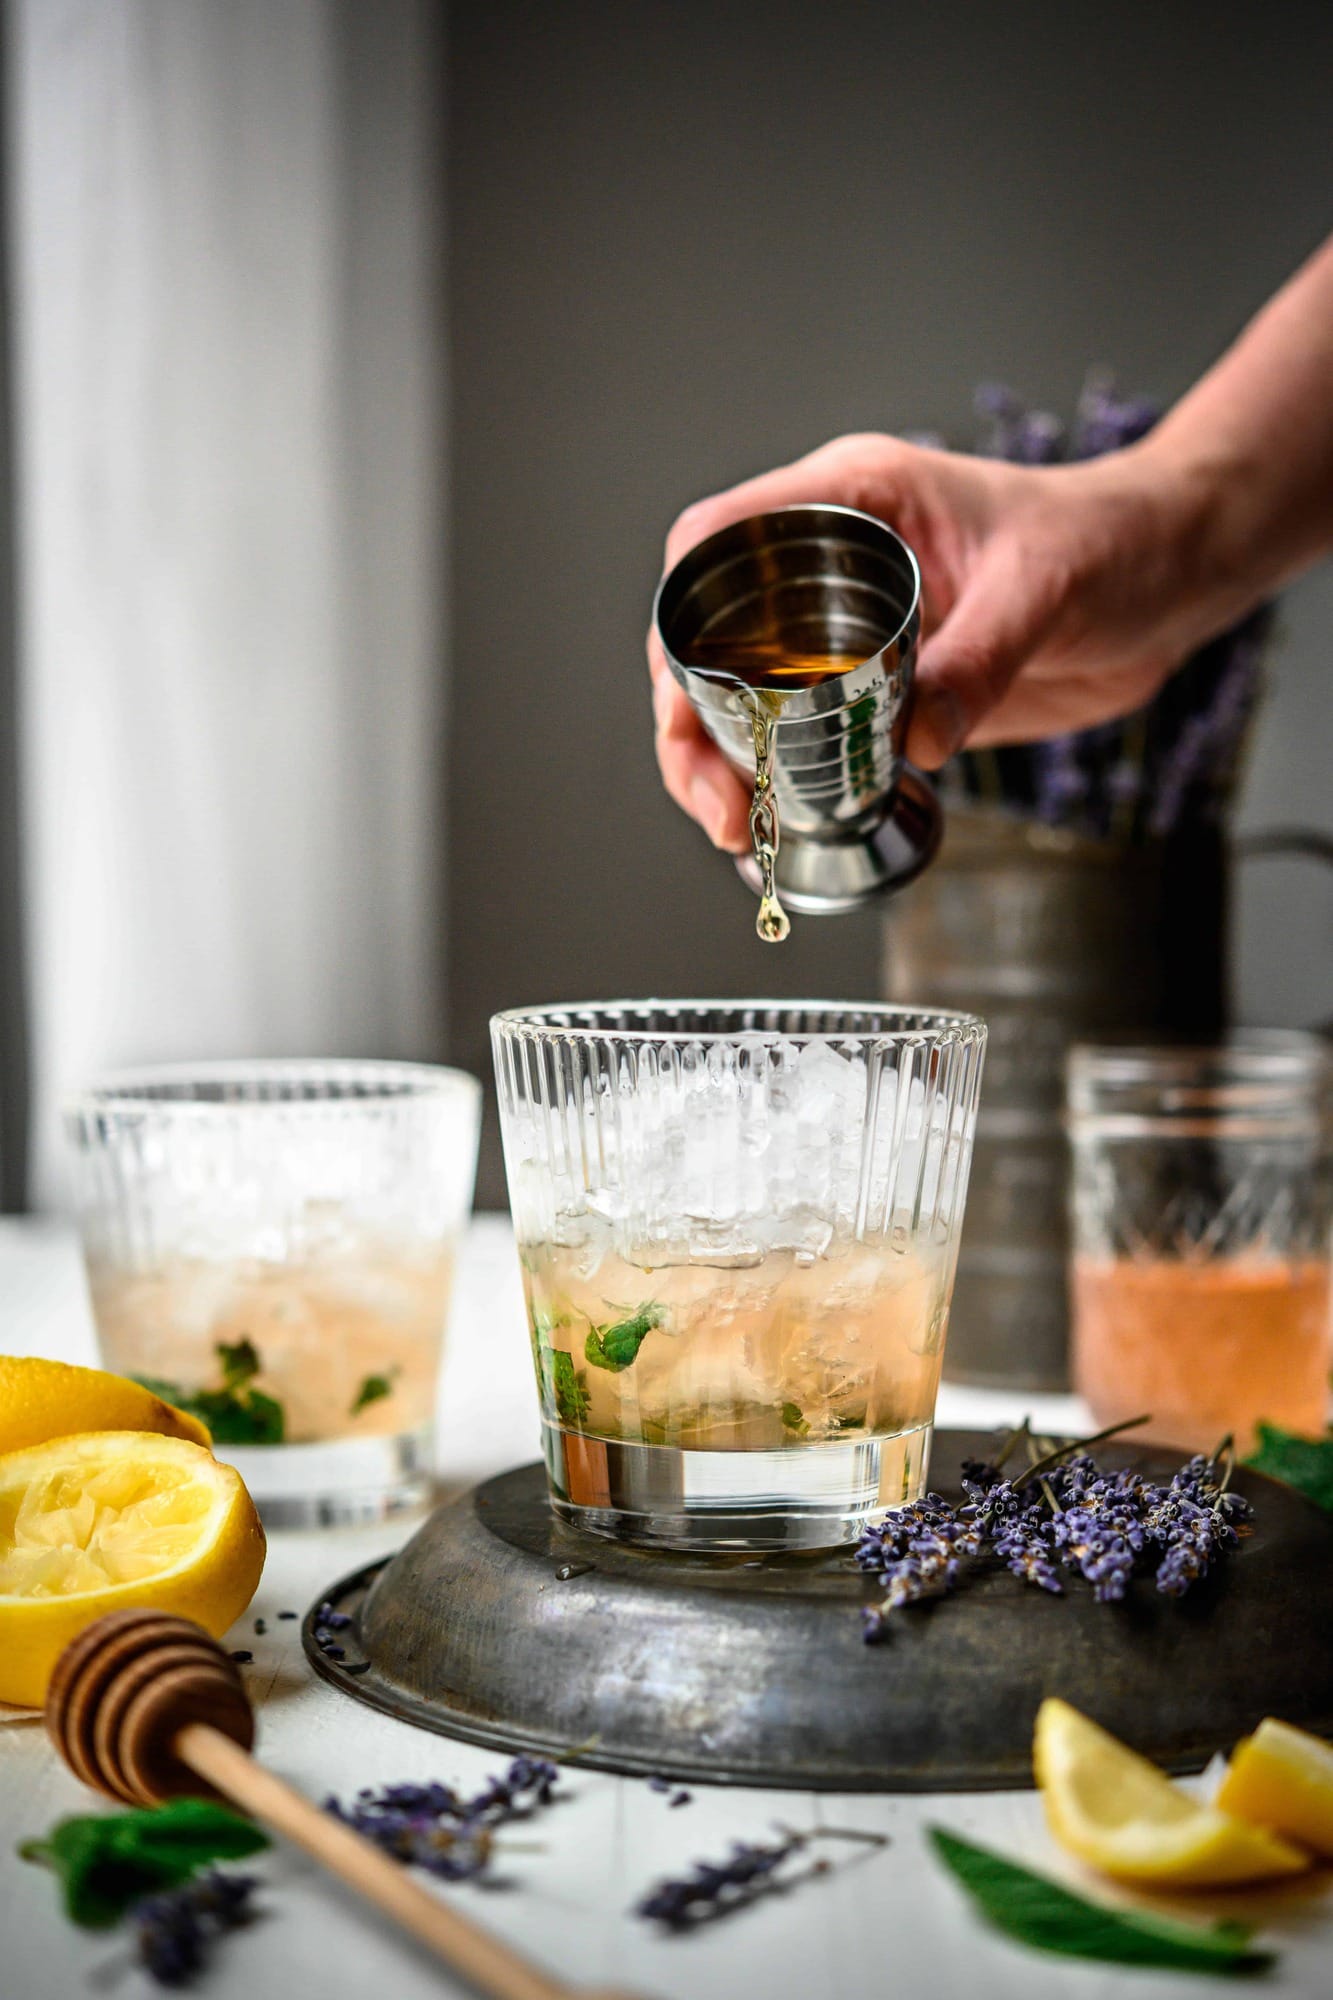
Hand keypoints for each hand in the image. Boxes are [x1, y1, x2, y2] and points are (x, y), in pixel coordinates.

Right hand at [647, 430, 1212, 851]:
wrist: (1170, 581)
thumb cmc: (1113, 543)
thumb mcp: (1045, 590)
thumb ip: (980, 660)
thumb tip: (915, 742)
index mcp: (852, 499)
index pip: (720, 537)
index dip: (682, 610)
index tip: (683, 687)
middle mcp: (830, 564)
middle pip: (707, 636)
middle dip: (689, 721)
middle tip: (718, 798)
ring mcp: (848, 630)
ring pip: (740, 695)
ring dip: (722, 764)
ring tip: (735, 829)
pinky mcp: (877, 688)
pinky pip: (802, 735)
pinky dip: (778, 782)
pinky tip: (773, 827)